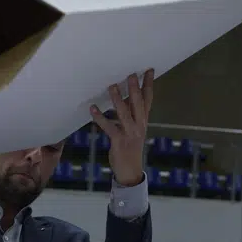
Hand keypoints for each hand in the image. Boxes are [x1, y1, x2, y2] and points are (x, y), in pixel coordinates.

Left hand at [90, 69, 154, 187]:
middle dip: (135, 88)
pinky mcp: (119, 141)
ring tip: (112, 86)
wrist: (130, 171)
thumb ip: (131, 114)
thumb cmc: (130, 147)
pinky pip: (108, 127)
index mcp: (143, 121)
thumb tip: (124, 97)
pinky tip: (93, 108)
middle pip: (138, 103)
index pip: (148, 100)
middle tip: (131, 74)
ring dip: (118, 99)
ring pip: (124, 113)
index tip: (149, 70)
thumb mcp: (134, 129)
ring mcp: (130, 133)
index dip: (149, 85)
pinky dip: (100, 117)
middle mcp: (139, 125)